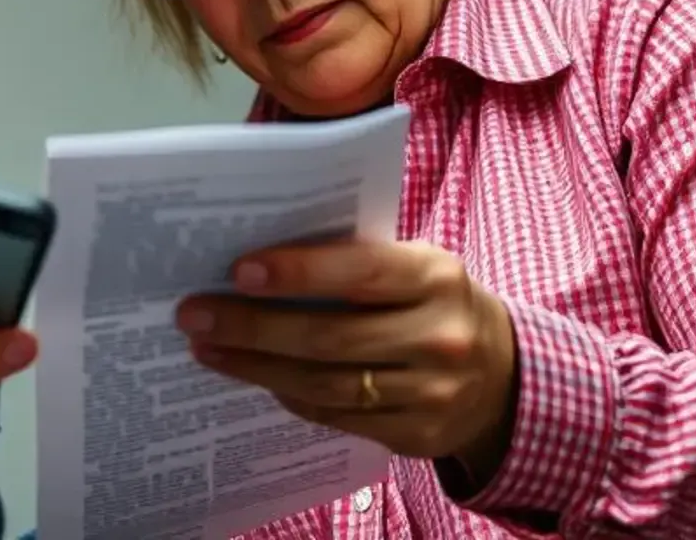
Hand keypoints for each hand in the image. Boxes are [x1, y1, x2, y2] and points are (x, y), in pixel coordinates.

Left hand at [174, 238, 516, 481]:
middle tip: (194, 313)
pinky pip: (336, 416)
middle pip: (330, 337)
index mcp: (435, 277)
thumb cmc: (430, 300)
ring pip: (325, 384)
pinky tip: (255, 376)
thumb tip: (255, 262)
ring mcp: (432, 393)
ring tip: (207, 347)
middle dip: (253, 326)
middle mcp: (440, 337)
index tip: (238, 271)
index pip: (360, 272)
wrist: (502, 371)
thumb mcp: (412, 265)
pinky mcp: (417, 435)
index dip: (298, 272)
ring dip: (256, 366)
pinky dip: (290, 395)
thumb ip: (353, 260)